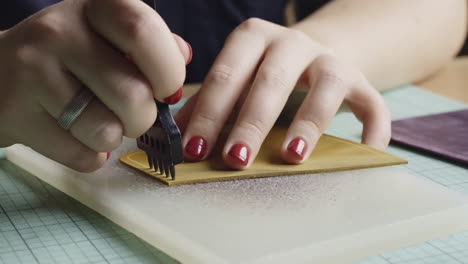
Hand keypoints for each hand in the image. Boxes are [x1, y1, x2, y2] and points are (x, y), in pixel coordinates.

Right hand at [0, 0, 190, 171]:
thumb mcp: (106, 34)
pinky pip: (82, 156)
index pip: (143, 31)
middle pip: (133, 94)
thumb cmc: (68, 57)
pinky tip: (75, 135)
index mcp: (93, 7)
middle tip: (133, 115)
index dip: (167, 70)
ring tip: (99, 123)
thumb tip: (183, 56)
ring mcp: (32, 71)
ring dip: (114, 138)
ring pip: (107, 130)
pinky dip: (90, 155)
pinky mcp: (16, 114)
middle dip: (144, 118)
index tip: (165, 88)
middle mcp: (58, 31)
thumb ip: (149, 43)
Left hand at [175, 18, 390, 169]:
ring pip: (325, 86)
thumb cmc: (263, 72)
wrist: (312, 53)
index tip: (195, 150)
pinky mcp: (361, 80)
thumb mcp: (236, 78)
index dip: (209, 112)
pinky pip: (373, 103)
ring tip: (292, 157)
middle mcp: (293, 42)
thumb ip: (209, 103)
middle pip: (271, 81)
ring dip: (308, 123)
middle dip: (251, 122)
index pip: (226, 74)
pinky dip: (373, 129)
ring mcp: (330, 59)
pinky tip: (363, 153)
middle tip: (235, 159)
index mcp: (253, 37)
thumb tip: (177, 136)